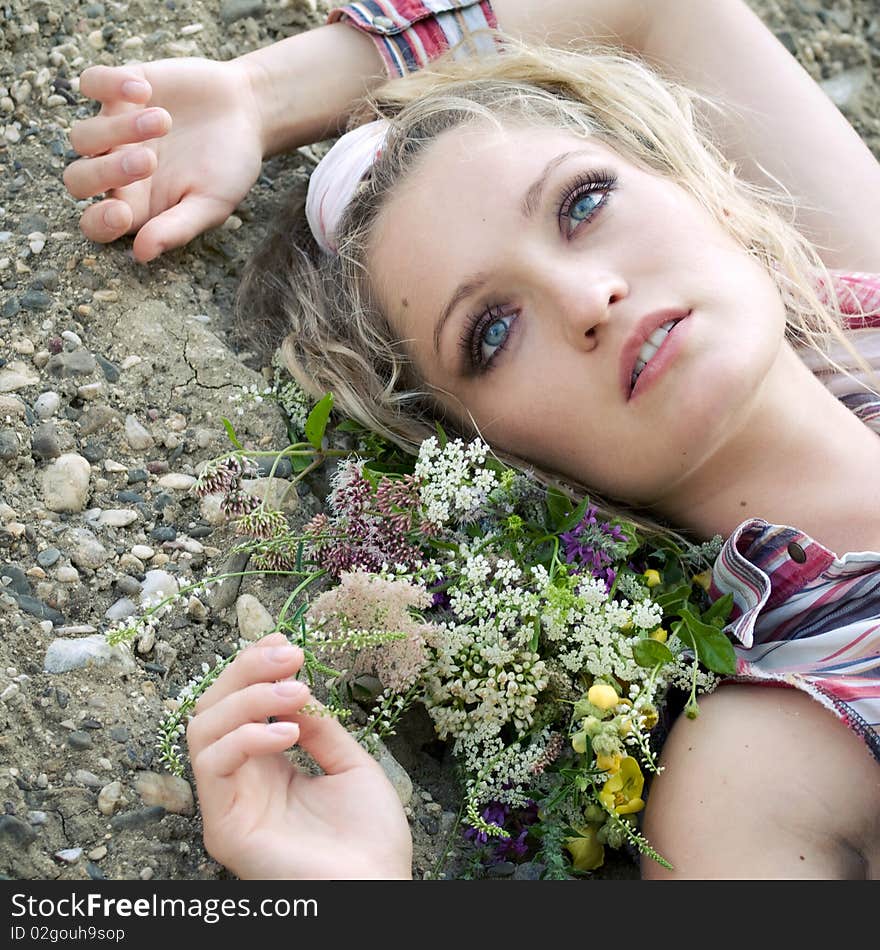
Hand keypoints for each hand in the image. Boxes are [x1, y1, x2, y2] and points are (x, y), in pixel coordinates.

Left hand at [64, 58, 264, 261]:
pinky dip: (108, 84)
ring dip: (118, 129)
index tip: (122, 215)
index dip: (98, 223)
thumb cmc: (229, 168)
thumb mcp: (211, 204)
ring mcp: (114, 129)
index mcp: (137, 206)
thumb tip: (141, 254)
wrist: (246, 114)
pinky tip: (145, 90)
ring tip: (164, 121)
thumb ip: (178, 228)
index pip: (96, 224)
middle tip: (149, 162)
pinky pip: (90, 84)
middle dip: (106, 173)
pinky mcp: (119, 90)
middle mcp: (116, 170)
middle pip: (78, 180)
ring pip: (82, 136)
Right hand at [186, 632, 412, 879]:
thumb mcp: (349, 764)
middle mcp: (241, 781)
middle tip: (290, 655)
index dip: (253, 666)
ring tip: (296, 690)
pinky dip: (247, 735)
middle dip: (246, 669)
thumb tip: (296, 688)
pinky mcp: (223, 827)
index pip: (238, 704)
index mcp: (266, 767)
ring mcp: (229, 804)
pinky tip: (288, 731)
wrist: (380, 888)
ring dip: (247, 697)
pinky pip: (213, 765)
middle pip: (212, 707)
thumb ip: (320, 726)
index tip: (285, 641)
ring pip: (202, 728)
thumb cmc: (370, 838)